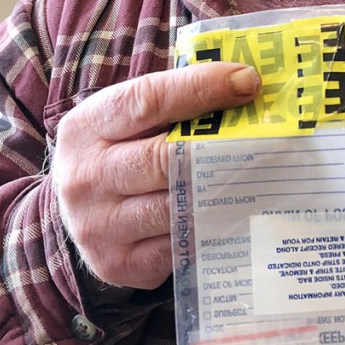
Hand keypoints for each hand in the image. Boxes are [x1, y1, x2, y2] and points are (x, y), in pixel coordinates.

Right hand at [52, 62, 259, 289]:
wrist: (77, 212)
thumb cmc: (119, 153)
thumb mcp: (127, 120)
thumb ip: (173, 102)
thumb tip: (244, 85)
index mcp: (86, 127)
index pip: (147, 100)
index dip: (200, 88)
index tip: (246, 82)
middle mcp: (84, 176)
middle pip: (164, 158)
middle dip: (220, 146)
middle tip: (267, 137)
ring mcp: (97, 225)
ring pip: (176, 206)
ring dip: (221, 192)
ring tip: (260, 177)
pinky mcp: (117, 263)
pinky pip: (178, 246)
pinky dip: (207, 230)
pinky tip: (230, 214)